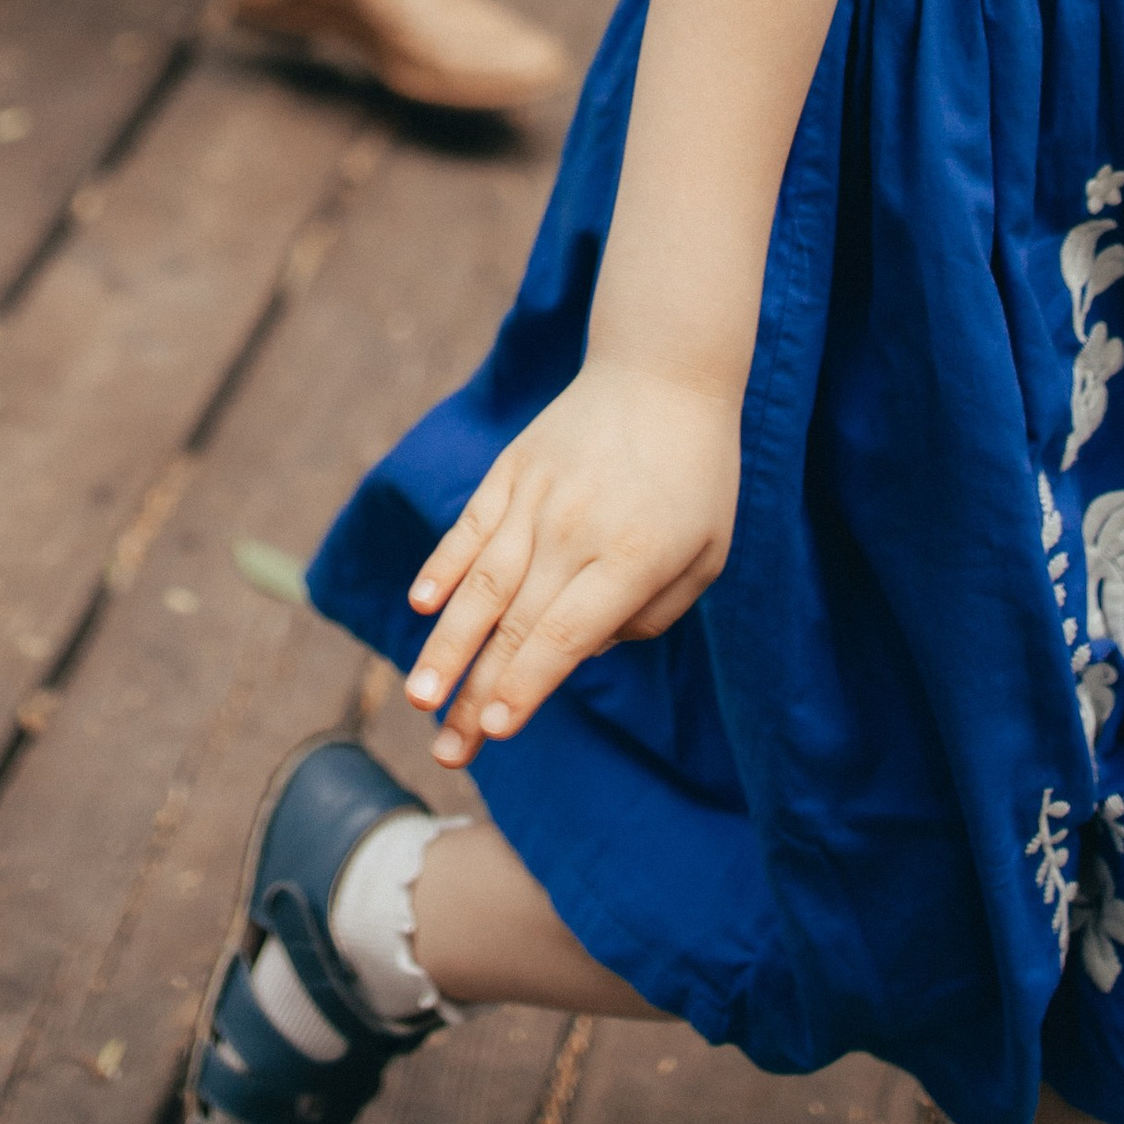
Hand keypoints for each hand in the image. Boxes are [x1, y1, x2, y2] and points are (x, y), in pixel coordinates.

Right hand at [401, 361, 740, 766]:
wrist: (663, 370)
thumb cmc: (696, 474)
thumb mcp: (706, 554)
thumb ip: (652, 614)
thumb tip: (586, 651)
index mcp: (631, 558)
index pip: (564, 636)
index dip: (525, 687)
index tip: (492, 732)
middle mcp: (576, 530)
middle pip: (515, 626)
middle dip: (474, 696)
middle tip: (445, 752)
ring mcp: (536, 497)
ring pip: (481, 584)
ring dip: (446, 647)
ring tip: (417, 697)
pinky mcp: (512, 470)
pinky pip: (470, 526)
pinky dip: (443, 566)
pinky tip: (422, 606)